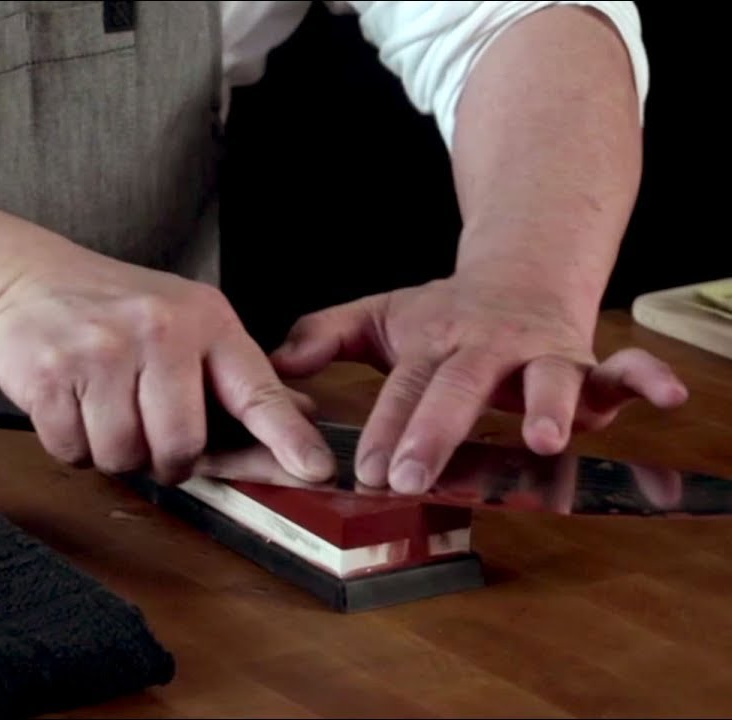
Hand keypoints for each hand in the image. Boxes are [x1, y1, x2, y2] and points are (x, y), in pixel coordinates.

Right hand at [0, 250, 331, 486]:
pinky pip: (74, 451)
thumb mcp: (186, 322)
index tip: (314, 468)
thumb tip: (300, 418)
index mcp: (205, 320)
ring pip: (123, 456)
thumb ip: (239, 377)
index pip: (256, 390)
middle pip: (181, 446)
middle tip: (148, 434)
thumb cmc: (113, 309)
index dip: (286, 437)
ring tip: (104, 410)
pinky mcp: (53, 374)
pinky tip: (72, 407)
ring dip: (112, 452)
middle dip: (165, 461)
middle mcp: (159, 330)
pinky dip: (71, 445)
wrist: (28, 279)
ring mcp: (103, 351)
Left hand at [268, 274, 688, 493]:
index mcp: (434, 345)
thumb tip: (273, 360)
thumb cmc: (444, 311)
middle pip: (462, 388)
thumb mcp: (380, 318)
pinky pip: (625, 367)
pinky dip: (647, 379)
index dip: (385, 427)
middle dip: (437, 431)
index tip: (366, 469)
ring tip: (543, 438)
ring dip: (549, 405)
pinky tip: (668, 397)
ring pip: (550, 377)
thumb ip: (325, 336)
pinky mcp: (590, 359)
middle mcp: (488, 349)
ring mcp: (542, 354)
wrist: (518, 272)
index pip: (403, 389)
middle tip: (413, 472)